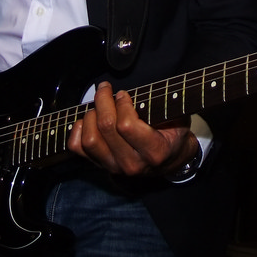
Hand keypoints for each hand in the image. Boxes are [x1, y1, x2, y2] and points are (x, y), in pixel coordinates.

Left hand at [69, 82, 197, 177]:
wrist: (170, 159)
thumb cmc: (173, 134)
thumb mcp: (179, 118)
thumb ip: (163, 106)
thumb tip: (136, 90)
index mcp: (154, 151)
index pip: (126, 125)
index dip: (122, 104)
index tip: (124, 94)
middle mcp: (132, 163)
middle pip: (106, 127)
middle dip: (103, 100)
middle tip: (106, 89)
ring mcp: (114, 167)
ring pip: (90, 139)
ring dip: (90, 116)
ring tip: (99, 106)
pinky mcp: (101, 166)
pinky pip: (78, 147)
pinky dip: (78, 129)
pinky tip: (89, 120)